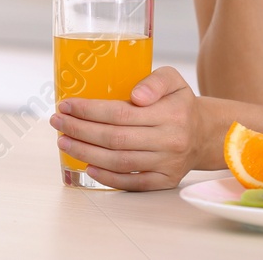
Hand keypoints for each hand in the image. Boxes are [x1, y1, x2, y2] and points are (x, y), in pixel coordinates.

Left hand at [48, 67, 206, 190]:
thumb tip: (135, 95)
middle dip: (80, 130)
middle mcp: (170, 140)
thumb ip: (154, 81)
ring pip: (119, 162)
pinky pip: (131, 182)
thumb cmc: (180, 102)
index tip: (66, 105)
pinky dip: (106, 177)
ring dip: (86, 153)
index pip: (121, 113)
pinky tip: (87, 166)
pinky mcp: (164, 181)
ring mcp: (167, 164)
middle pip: (115, 138)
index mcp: (171, 113)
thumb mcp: (173, 79)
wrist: (205, 133)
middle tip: (57, 122)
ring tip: (64, 142)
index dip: (89, 110)